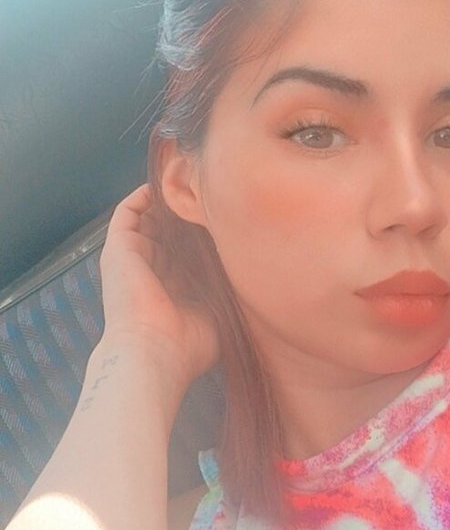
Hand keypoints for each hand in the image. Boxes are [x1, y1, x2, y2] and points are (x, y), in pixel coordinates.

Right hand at [98, 183, 221, 386]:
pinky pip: (128, 211)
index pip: (187, 249)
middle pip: (168, 229)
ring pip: (149, 217)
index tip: (228, 212)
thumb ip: (226, 292)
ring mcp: (133, 258)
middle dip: (188, 211)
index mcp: (173, 288)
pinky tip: (169, 184)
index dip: (204, 230)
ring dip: (167, 199)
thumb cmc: (187, 345)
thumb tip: (251, 271)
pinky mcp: (118, 248)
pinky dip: (145, 195)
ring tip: (191, 178)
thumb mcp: (216, 314)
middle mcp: (152, 271)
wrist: (154, 352)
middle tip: (212, 188)